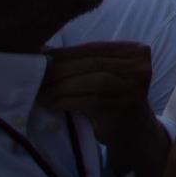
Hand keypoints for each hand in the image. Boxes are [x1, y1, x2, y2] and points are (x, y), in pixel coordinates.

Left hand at [38, 42, 154, 137]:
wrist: (133, 129)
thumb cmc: (113, 96)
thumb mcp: (106, 73)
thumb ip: (84, 61)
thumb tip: (43, 49)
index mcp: (136, 51)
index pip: (95, 47)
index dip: (66, 52)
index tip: (41, 56)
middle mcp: (140, 67)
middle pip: (93, 63)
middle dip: (60, 68)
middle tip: (35, 74)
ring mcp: (135, 87)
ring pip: (92, 81)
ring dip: (61, 85)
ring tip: (39, 89)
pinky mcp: (123, 107)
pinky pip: (90, 101)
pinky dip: (66, 100)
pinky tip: (50, 102)